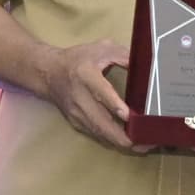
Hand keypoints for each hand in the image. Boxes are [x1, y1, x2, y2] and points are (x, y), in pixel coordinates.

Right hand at [39, 38, 146, 152]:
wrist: (48, 74)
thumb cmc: (78, 60)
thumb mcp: (101, 48)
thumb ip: (123, 55)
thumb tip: (147, 65)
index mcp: (86, 75)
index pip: (100, 92)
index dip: (114, 104)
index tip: (128, 115)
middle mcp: (80, 97)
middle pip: (100, 122)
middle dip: (123, 136)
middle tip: (146, 142)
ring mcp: (77, 113)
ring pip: (100, 133)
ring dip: (121, 142)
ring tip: (143, 146)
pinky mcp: (77, 123)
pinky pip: (97, 135)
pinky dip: (113, 141)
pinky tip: (129, 143)